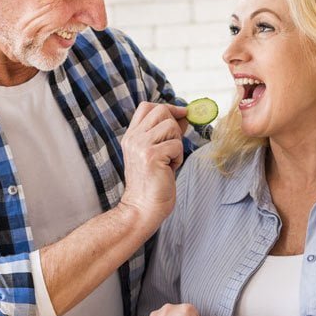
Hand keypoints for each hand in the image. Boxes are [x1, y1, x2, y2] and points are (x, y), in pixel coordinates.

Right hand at [120, 102, 185, 227]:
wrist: (142, 209)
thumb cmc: (153, 184)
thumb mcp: (156, 153)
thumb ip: (166, 133)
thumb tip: (184, 115)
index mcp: (131, 136)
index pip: (147, 106)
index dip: (167, 107)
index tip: (181, 116)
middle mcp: (133, 138)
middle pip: (161, 110)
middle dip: (175, 125)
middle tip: (173, 146)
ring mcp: (140, 146)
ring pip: (170, 126)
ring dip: (177, 143)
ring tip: (169, 160)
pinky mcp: (150, 156)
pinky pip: (176, 145)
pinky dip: (178, 157)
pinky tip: (169, 169)